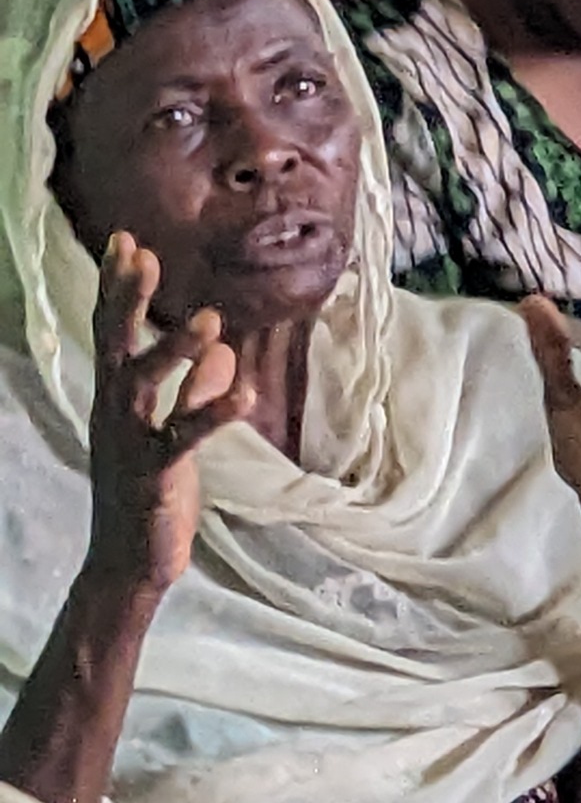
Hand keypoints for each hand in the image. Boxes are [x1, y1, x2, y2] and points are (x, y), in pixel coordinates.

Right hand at [82, 234, 253, 603]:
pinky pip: (184, 438)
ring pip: (143, 386)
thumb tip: (225, 352)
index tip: (126, 241)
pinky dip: (213, 413)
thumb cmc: (149, 493)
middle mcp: (115, 413)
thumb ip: (197, 392)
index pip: (113, 334)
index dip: (117, 289)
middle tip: (140, 252)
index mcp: (118, 400)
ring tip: (209, 317)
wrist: (129, 561)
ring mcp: (131, 442)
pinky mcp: (156, 474)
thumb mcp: (175, 433)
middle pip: (114, 345)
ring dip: (175, 350)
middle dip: (124, 299)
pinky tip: (245, 392)